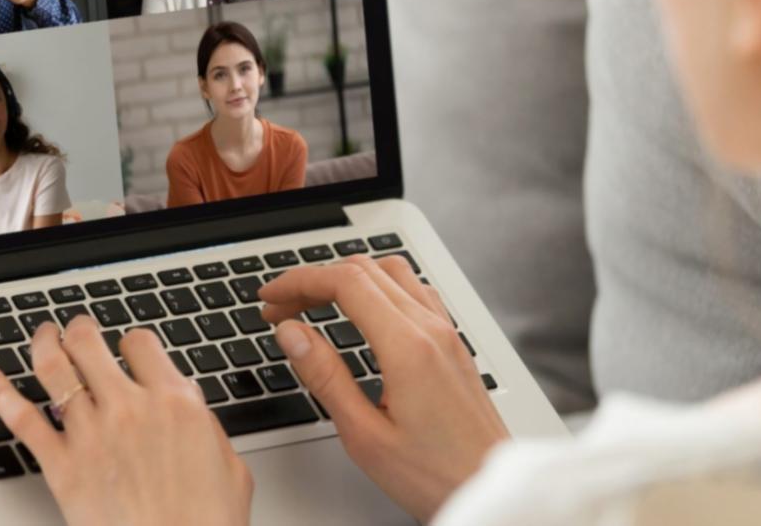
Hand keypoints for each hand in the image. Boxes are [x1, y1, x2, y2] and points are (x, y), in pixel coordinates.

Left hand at [0, 317, 252, 525]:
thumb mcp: (231, 467)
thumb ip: (206, 427)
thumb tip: (191, 411)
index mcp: (175, 403)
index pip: (141, 343)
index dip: (133, 342)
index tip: (129, 349)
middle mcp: (129, 409)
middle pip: (90, 343)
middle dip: (82, 329)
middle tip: (78, 328)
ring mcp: (90, 435)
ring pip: (54, 368)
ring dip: (44, 343)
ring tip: (43, 335)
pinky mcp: (62, 467)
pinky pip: (22, 420)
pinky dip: (1, 393)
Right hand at [259, 256, 507, 520]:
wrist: (489, 490)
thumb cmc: (436, 475)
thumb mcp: (365, 435)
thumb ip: (325, 376)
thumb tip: (291, 333)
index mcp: (408, 347)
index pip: (345, 282)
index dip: (299, 281)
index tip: (271, 297)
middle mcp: (431, 330)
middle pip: (364, 270)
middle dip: (314, 280)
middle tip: (282, 307)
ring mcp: (447, 333)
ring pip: (392, 272)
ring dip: (348, 278)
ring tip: (315, 304)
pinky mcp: (454, 344)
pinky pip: (415, 291)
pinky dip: (379, 286)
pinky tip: (363, 311)